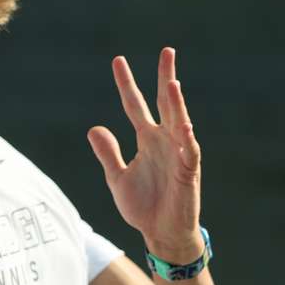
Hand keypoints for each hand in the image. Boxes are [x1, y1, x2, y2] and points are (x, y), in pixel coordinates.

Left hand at [87, 47, 203, 262]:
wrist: (160, 233)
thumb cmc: (143, 206)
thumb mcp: (116, 176)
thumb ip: (107, 152)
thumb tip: (94, 127)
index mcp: (147, 140)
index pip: (136, 105)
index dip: (127, 84)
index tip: (118, 61)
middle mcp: (165, 141)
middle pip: (165, 103)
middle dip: (165, 78)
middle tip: (167, 51)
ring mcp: (179, 154)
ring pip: (179, 122)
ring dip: (177, 104)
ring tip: (172, 82)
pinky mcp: (189, 173)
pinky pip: (189, 152)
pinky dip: (186, 139)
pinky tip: (183, 125)